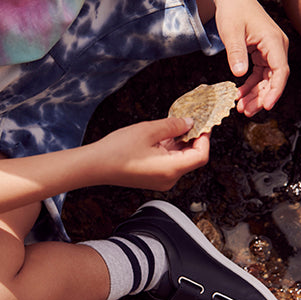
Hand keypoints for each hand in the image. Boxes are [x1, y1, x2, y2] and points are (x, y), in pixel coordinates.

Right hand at [91, 117, 209, 190]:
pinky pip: (169, 163)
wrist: (96, 166)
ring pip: (180, 159)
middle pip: (192, 158)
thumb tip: (189, 123)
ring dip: (180, 142)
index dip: (204, 138)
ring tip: (174, 123)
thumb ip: (173, 125)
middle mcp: (169, 179)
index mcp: (171, 169)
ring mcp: (161, 180)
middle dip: (192, 137)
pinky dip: (170, 148)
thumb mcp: (149, 130)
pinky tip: (163, 134)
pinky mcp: (153, 178)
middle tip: (190, 118)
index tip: (202, 123)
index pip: (201, 155)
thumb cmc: (118, 150)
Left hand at [216, 0, 289, 115]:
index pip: (280, 71)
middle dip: (262, 97)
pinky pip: (260, 73)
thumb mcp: (231, 32)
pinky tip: (240, 94)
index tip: (267, 106)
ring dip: (256, 94)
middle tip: (247, 112)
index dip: (275, 90)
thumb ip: (236, 53)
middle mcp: (277, 47)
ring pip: (267, 78)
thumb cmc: (232, 10)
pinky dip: (251, 85)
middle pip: (275, 78)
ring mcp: (271, 50)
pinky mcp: (263, 52)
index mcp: (274, 41)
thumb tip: (240, 74)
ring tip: (242, 108)